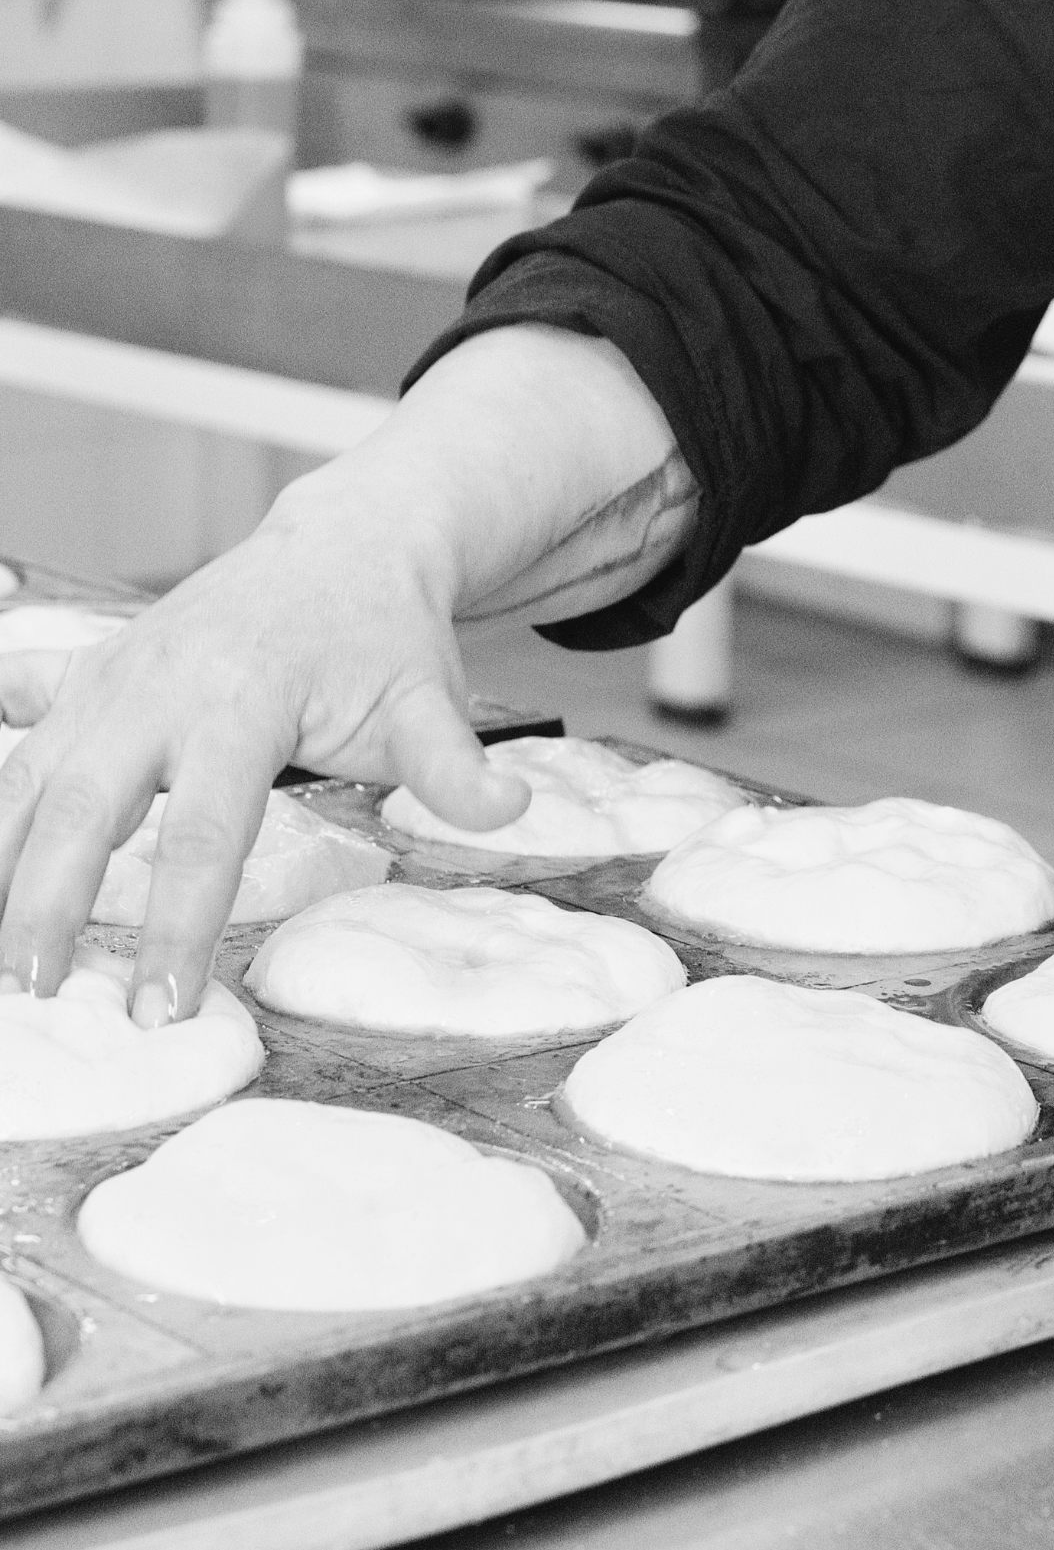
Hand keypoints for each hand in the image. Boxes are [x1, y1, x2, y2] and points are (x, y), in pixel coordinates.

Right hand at [0, 501, 527, 1027]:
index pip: (203, 831)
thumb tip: (507, 811)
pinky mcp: (88, 676)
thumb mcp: (429, 697)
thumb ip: (455, 767)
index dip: (177, 923)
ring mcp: (113, 677)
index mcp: (245, 698)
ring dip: (2, 867)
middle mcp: (160, 685)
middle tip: (36, 997)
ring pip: (29, 779)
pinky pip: (18, 742)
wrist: (346, 541)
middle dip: (48, 906)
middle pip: (84, 807)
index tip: (162, 1008)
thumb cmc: (384, 634)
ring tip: (0, 963)